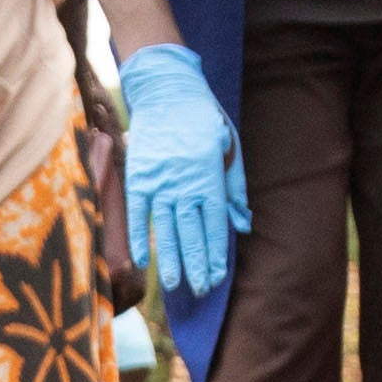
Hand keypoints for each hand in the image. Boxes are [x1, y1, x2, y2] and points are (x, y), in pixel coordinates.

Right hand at [111, 43, 250, 307]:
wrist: (166, 92)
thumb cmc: (203, 120)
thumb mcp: (229, 147)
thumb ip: (234, 187)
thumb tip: (243, 224)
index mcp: (209, 176)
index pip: (214, 223)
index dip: (216, 251)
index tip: (217, 274)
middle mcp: (184, 183)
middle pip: (190, 232)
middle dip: (196, 263)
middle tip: (200, 290)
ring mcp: (159, 182)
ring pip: (165, 228)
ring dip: (170, 258)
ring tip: (174, 284)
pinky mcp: (138, 177)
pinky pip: (138, 213)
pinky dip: (139, 236)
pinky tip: (142, 260)